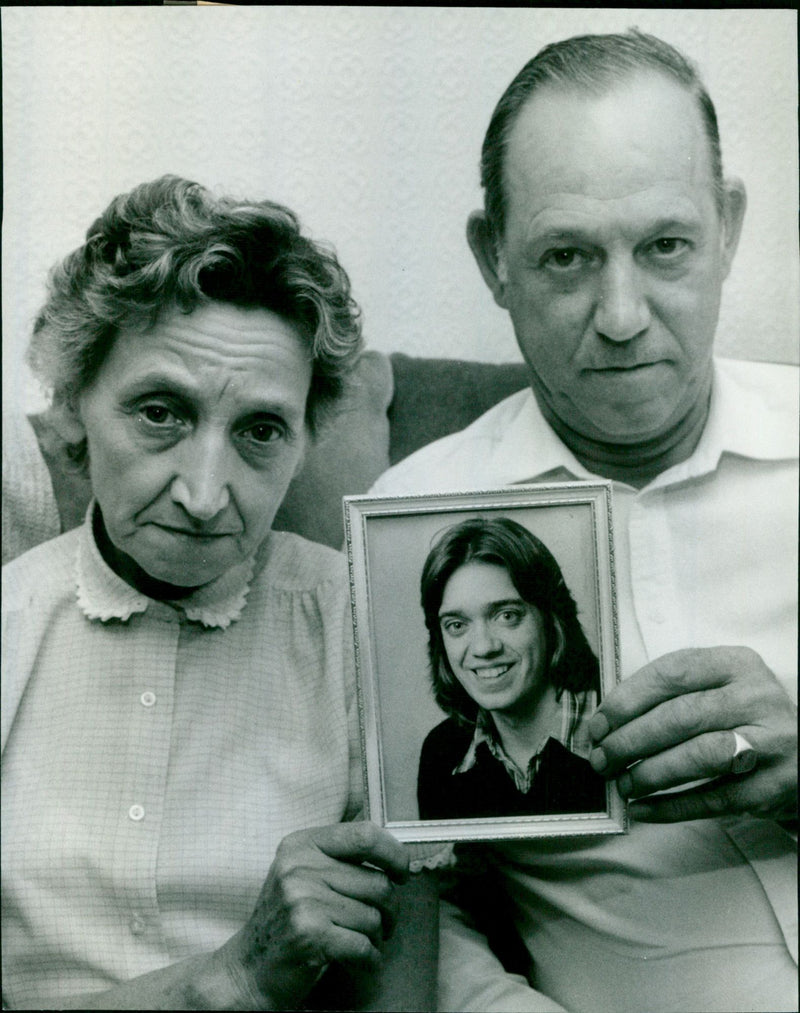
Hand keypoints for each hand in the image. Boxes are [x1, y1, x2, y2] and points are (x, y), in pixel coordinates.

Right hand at [218, 821, 408, 1008]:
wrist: (247, 969)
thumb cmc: (284, 922)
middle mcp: (299, 867)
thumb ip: (337, 857)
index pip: (364, 835)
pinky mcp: (310, 934)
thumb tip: (392, 850)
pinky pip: (364, 946)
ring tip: (363, 941)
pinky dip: (370, 959)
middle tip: (384, 922)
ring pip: (374, 916)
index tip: (401, 872)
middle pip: (377, 882)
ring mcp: (303, 900)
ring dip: (377, 936)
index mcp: (301, 845)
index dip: (394, 853)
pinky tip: (361, 960)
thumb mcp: (301, 873)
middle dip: (390, 909)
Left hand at [588, 647, 796, 822]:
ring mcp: (770, 743)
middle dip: (630, 740)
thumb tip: (607, 723)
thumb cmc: (740, 717)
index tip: (599, 723)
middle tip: (602, 758)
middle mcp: (757, 698)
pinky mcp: (773, 786)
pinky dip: (671, 807)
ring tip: (622, 783)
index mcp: (737, 664)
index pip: (673, 672)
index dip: (628, 699)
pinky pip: (713, 799)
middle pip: (681, 717)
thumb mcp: (717, 688)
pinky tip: (643, 809)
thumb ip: (670, 695)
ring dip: (650, 773)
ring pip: (698, 756)